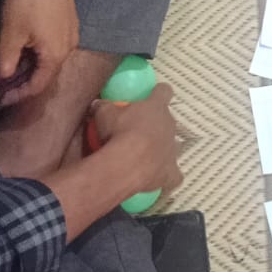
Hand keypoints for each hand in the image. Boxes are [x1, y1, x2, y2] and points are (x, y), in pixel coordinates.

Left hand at [0, 0, 78, 102]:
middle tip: (5, 85)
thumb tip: (5, 76)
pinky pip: (55, 45)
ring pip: (51, 58)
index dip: (19, 94)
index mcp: (56, 55)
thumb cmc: (27, 0)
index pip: (38, 85)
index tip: (2, 98)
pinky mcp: (70, 19)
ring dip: (32, 66)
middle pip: (47, 73)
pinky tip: (26, 47)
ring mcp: (72, 32)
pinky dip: (39, 52)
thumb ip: (7, 60)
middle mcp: (69, 47)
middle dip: (26, 82)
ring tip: (12, 67)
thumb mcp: (10, 33)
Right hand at [90, 83, 182, 197]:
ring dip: (162, 149)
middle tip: (138, 132)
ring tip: (147, 155)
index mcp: (156, 107)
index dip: (159, 93)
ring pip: (173, 146)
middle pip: (168, 121)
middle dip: (156, 125)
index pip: (164, 92)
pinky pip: (174, 175)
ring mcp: (172, 149)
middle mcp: (169, 125)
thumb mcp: (104, 114)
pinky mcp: (171, 172)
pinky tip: (158, 179)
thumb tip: (97, 103)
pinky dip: (168, 177)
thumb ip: (103, 106)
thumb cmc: (118, 132)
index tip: (154, 95)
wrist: (126, 163)